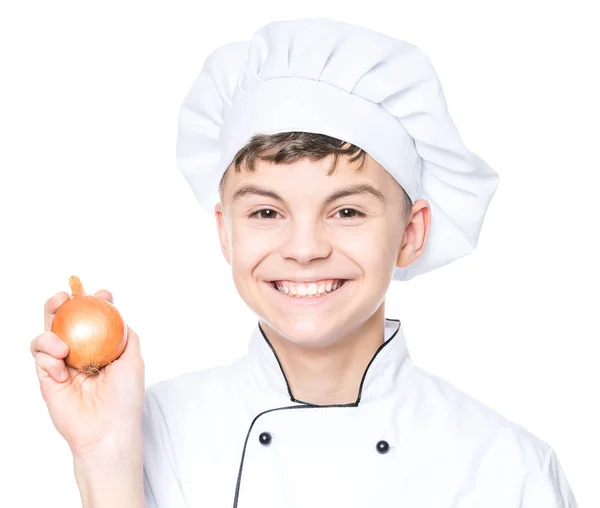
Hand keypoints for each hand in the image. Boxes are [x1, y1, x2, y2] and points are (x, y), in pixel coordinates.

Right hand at [31, 290, 144, 458]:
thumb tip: (120, 315)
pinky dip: (47, 359)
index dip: (95, 302)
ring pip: (46, 335)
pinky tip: (61, 372)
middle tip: (64, 297)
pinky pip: (39, 358)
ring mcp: (62, 364)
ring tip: (63, 346)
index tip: (103, 295)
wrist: (107, 430)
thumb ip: (127, 336)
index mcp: (102, 346)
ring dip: (50, 332)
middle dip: (60, 303)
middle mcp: (80, 352)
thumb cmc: (126, 397)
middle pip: (65, 321)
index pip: (94, 319)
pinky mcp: (47, 378)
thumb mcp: (134, 360)